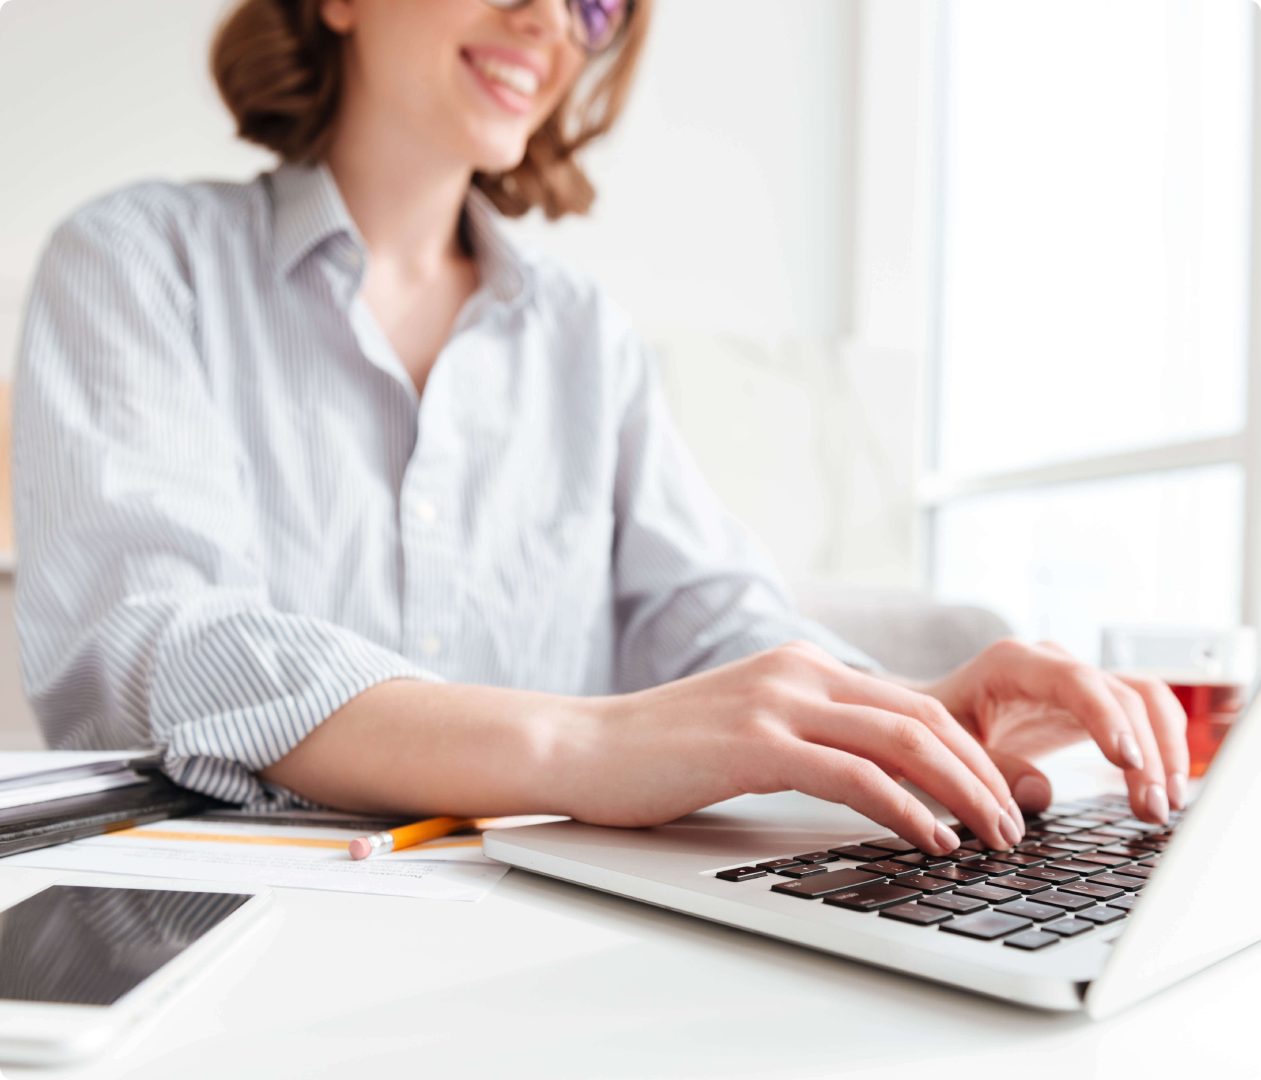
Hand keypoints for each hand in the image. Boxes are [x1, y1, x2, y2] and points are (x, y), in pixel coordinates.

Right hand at [562, 640, 1026, 853]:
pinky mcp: (755, 743)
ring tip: (992, 837)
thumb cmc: (663, 751)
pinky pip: (854, 775)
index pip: (912, 703)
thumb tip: (876, 780)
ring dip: (962, 793)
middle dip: (982, 774)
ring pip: (903, 740)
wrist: (584, 746)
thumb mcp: (751, 728)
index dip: (968, 752)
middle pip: (923, 716)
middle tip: (1015, 823)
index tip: (997, 797)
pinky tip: (930, 841)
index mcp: (804, 666)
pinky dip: (906, 809)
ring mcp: (777, 703)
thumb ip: (811, 736)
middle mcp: (799, 672)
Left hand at [912, 639, 1188, 823]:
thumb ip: (990, 767)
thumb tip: (1043, 794)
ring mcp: (1076, 679)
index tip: (1126, 762)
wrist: (930, 714)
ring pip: (1144, 700)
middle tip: (1151, 808)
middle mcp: (1052, 662)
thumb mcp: (949, 747)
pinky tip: (1161, 790)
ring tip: (1163, 806)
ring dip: (1164, 750)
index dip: (1106, 719)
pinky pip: (1141, 715)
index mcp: (1011, 663)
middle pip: (1121, 694)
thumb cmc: (935, 728)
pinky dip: (1160, 748)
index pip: (1075, 681)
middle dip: (1145, 752)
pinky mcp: (1091, 703)